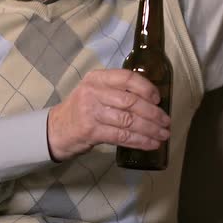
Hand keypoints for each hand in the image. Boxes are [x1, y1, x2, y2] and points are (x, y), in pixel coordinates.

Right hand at [48, 69, 170, 160]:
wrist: (56, 129)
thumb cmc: (83, 110)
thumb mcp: (95, 92)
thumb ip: (118, 91)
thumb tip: (153, 101)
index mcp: (97, 78)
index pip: (127, 78)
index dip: (146, 88)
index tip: (158, 99)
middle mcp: (93, 92)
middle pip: (131, 102)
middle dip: (153, 113)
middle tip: (166, 122)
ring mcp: (91, 112)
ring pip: (128, 121)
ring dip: (150, 130)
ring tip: (163, 135)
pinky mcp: (91, 132)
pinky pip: (122, 137)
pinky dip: (140, 141)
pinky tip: (151, 144)